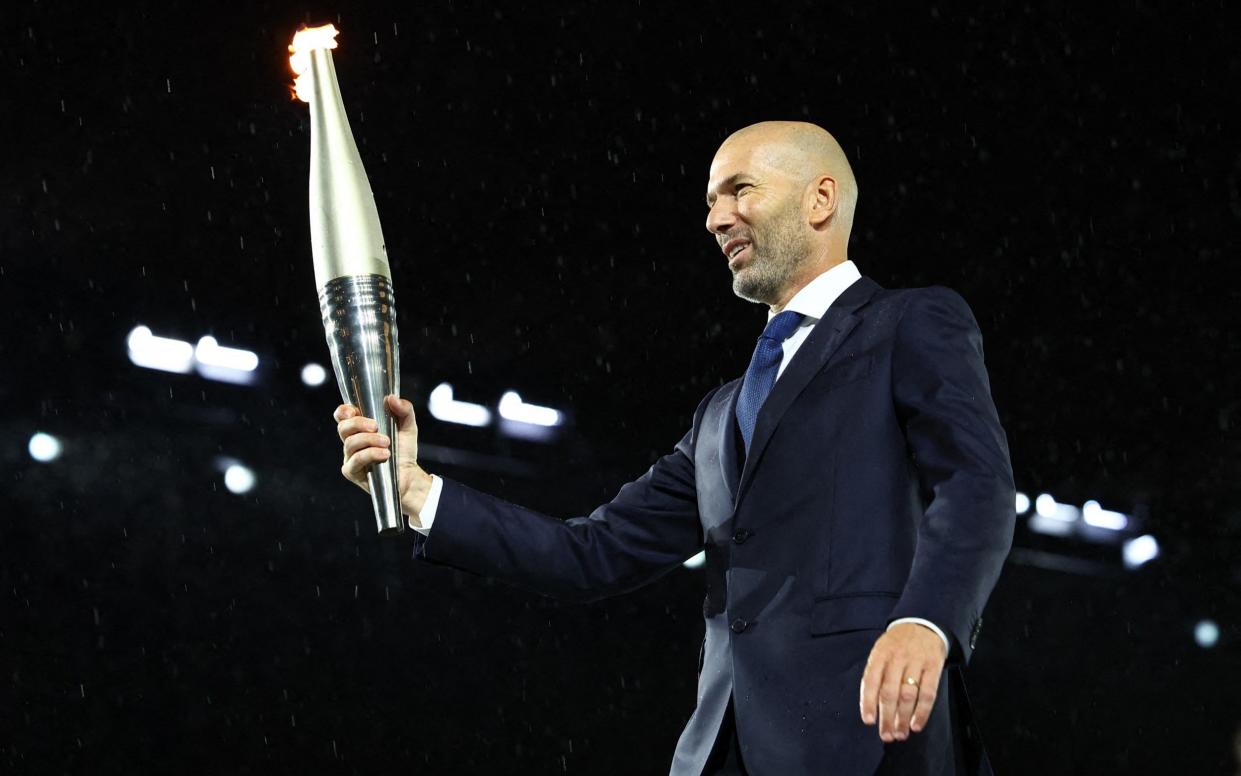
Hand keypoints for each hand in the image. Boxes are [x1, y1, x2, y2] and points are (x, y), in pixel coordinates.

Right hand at [334, 396, 433, 520]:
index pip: (342, 415)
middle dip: (358, 423)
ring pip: (350, 443)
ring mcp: (350, 457)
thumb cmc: (404, 450)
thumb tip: (392, 398)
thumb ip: (404, 409)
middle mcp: (351, 441)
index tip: (354, 410)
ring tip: (387, 443)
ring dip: (369, 440)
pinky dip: (370, 454)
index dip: (343, 411)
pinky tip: (384, 454)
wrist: (409, 475)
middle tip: (376, 426)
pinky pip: (355, 460)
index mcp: (360, 428)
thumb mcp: (408, 426)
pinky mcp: (352, 471)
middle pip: (342, 427)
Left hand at [859, 622, 947, 741]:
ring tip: (900, 734)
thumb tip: (872, 706)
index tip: (869, 721)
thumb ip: (876, 674)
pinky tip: (916, 724)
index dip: (868, 702)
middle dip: (887, 717)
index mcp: (880, 655)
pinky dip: (922, 711)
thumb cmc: (897, 644)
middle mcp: (896, 658)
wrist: (922, 623)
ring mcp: (916, 662)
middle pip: (889, 692)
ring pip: (908, 695)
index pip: (871, 681)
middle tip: (886, 735)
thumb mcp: (881, 651)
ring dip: (903, 718)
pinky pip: (928, 693)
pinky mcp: (933, 666)